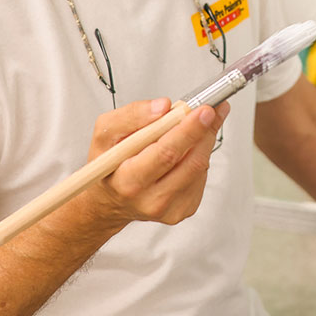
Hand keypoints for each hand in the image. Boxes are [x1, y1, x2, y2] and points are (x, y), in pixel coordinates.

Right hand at [84, 98, 229, 226]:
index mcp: (128, 181)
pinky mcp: (184, 209)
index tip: (203, 110)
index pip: (165, 154)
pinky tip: (185, 150)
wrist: (109, 201)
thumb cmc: (108, 165)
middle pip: (190, 162)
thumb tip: (163, 107)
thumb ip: (131, 116)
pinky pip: (201, 176)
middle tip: (210, 110)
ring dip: (203, 140)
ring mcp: (170, 208)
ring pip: (200, 166)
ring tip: (195, 124)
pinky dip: (198, 156)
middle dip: (204, 131)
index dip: (188, 130)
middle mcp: (150, 200)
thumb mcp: (105, 133)